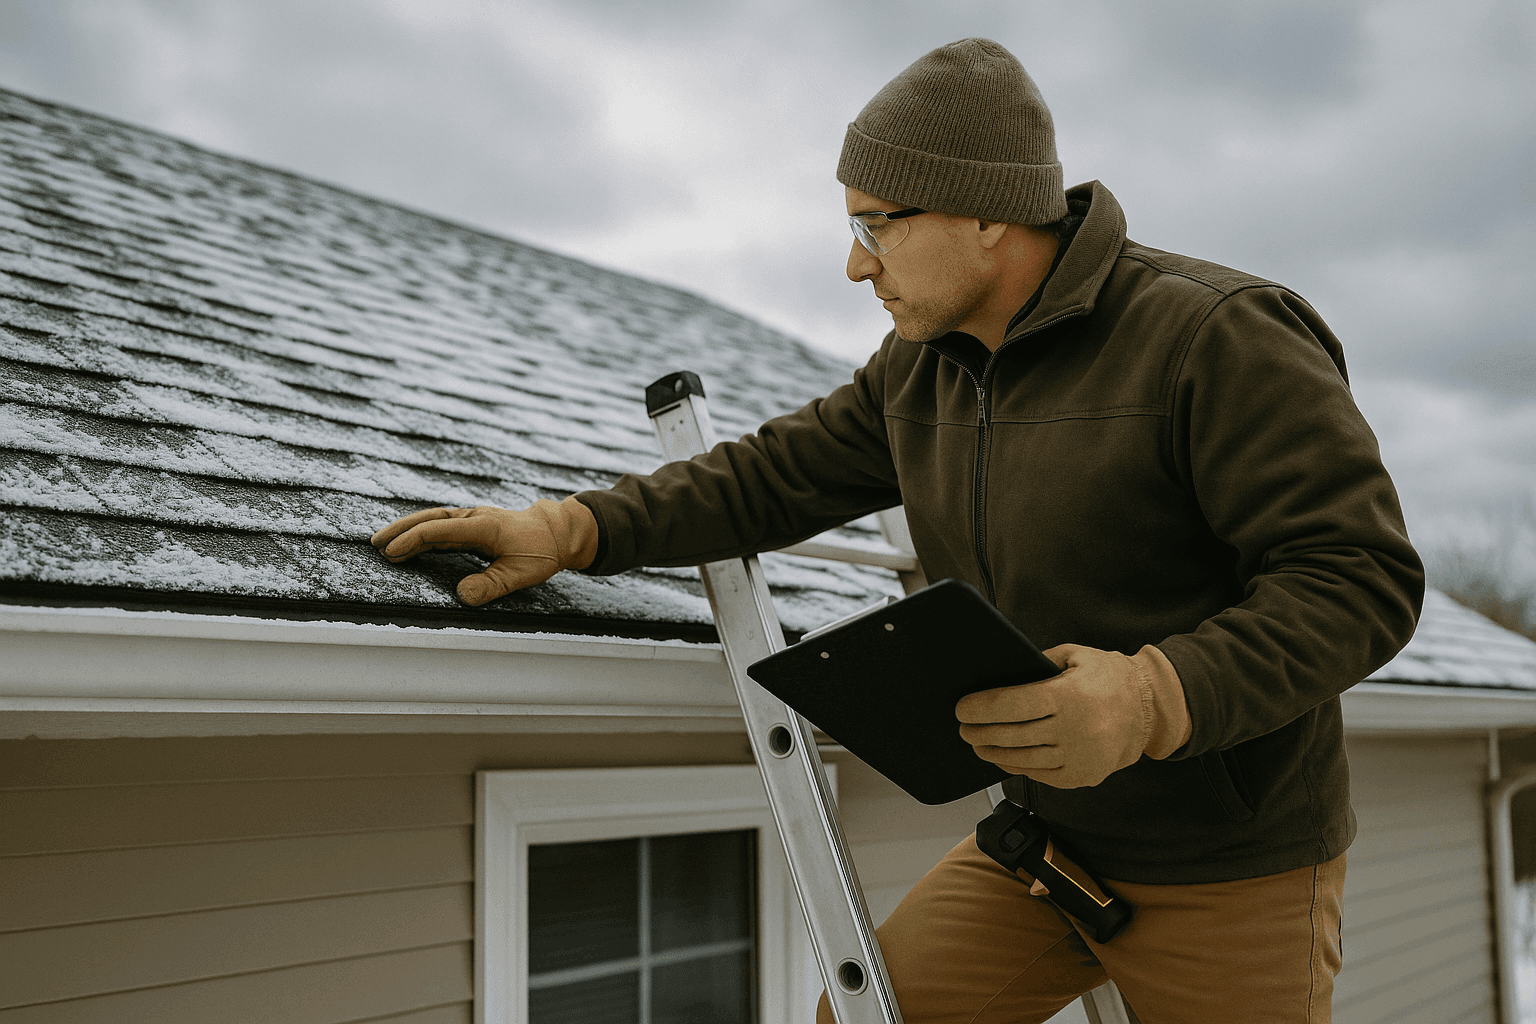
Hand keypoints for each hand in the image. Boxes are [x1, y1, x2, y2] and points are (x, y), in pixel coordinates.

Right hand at [370, 497, 598, 605]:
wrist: (557, 532)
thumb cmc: (541, 552)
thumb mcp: (521, 574)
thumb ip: (491, 585)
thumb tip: (461, 596)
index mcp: (485, 526)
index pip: (441, 530)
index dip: (414, 541)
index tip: (391, 552)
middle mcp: (475, 518)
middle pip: (431, 519)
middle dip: (401, 529)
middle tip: (375, 543)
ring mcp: (473, 520)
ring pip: (434, 521)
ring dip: (408, 530)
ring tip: (382, 543)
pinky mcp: (472, 526)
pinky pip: (441, 528)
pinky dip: (422, 535)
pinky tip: (407, 546)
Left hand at [956, 644, 1188, 788]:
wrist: (1150, 709)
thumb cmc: (1109, 677)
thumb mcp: (1075, 656)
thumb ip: (1038, 663)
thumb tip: (999, 675)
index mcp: (1068, 696)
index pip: (1011, 705)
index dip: (981, 708)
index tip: (961, 708)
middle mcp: (1074, 729)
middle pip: (1012, 734)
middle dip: (980, 731)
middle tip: (963, 728)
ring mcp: (1078, 757)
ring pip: (1023, 758)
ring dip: (993, 751)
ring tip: (977, 743)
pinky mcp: (1082, 776)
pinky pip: (1040, 774)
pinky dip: (1016, 766)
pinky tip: (1003, 756)